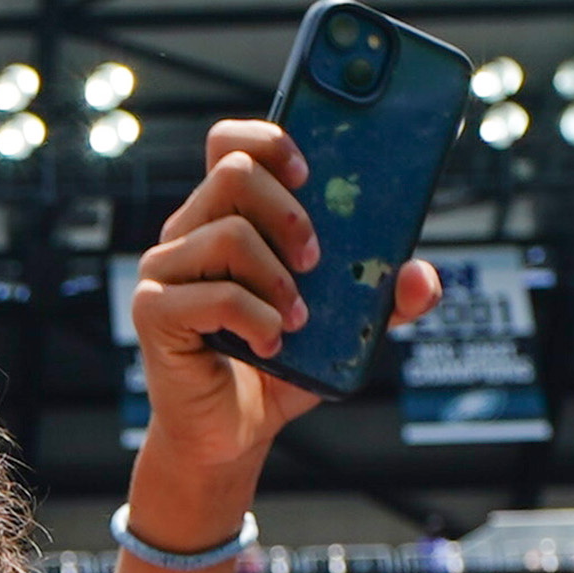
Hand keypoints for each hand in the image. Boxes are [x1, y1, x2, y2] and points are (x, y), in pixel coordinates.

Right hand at [127, 122, 441, 521]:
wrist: (229, 434)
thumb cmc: (277, 367)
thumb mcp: (344, 330)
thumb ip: (385, 300)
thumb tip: (421, 275)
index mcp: (226, 216)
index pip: (230, 143)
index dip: (269, 138)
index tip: (309, 171)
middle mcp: (188, 232)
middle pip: (232, 171)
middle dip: (289, 211)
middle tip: (315, 260)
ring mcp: (164, 270)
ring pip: (228, 233)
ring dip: (278, 277)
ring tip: (298, 318)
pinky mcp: (153, 311)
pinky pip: (217, 295)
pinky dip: (258, 319)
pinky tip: (271, 342)